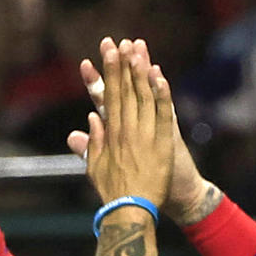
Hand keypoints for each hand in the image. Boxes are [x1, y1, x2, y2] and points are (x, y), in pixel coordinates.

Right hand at [72, 51, 211, 222]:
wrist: (131, 212)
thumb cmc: (112, 193)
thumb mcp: (94, 167)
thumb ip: (92, 142)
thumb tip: (91, 119)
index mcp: (110, 134)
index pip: (110, 96)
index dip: (109, 72)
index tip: (108, 53)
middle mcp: (127, 130)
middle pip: (126, 91)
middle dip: (122, 65)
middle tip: (120, 42)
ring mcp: (145, 136)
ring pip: (144, 98)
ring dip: (141, 72)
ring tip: (139, 50)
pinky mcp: (162, 144)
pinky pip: (164, 115)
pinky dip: (162, 95)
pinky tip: (160, 77)